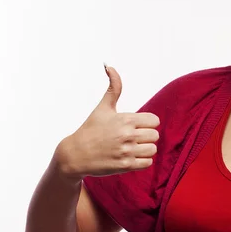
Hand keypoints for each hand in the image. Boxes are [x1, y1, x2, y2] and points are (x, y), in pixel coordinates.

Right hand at [53, 64, 159, 181]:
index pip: (154, 121)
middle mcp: (127, 135)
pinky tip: (131, 156)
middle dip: (146, 136)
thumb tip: (110, 66)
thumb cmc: (90, 129)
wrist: (75, 154)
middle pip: (155, 135)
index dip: (147, 123)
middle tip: (134, 138)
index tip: (136, 126)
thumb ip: (113, 87)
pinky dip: (142, 161)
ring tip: (133, 148)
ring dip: (145, 149)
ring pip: (153, 149)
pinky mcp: (125, 166)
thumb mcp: (103, 107)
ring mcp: (126, 151)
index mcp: (125, 119)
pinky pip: (147, 163)